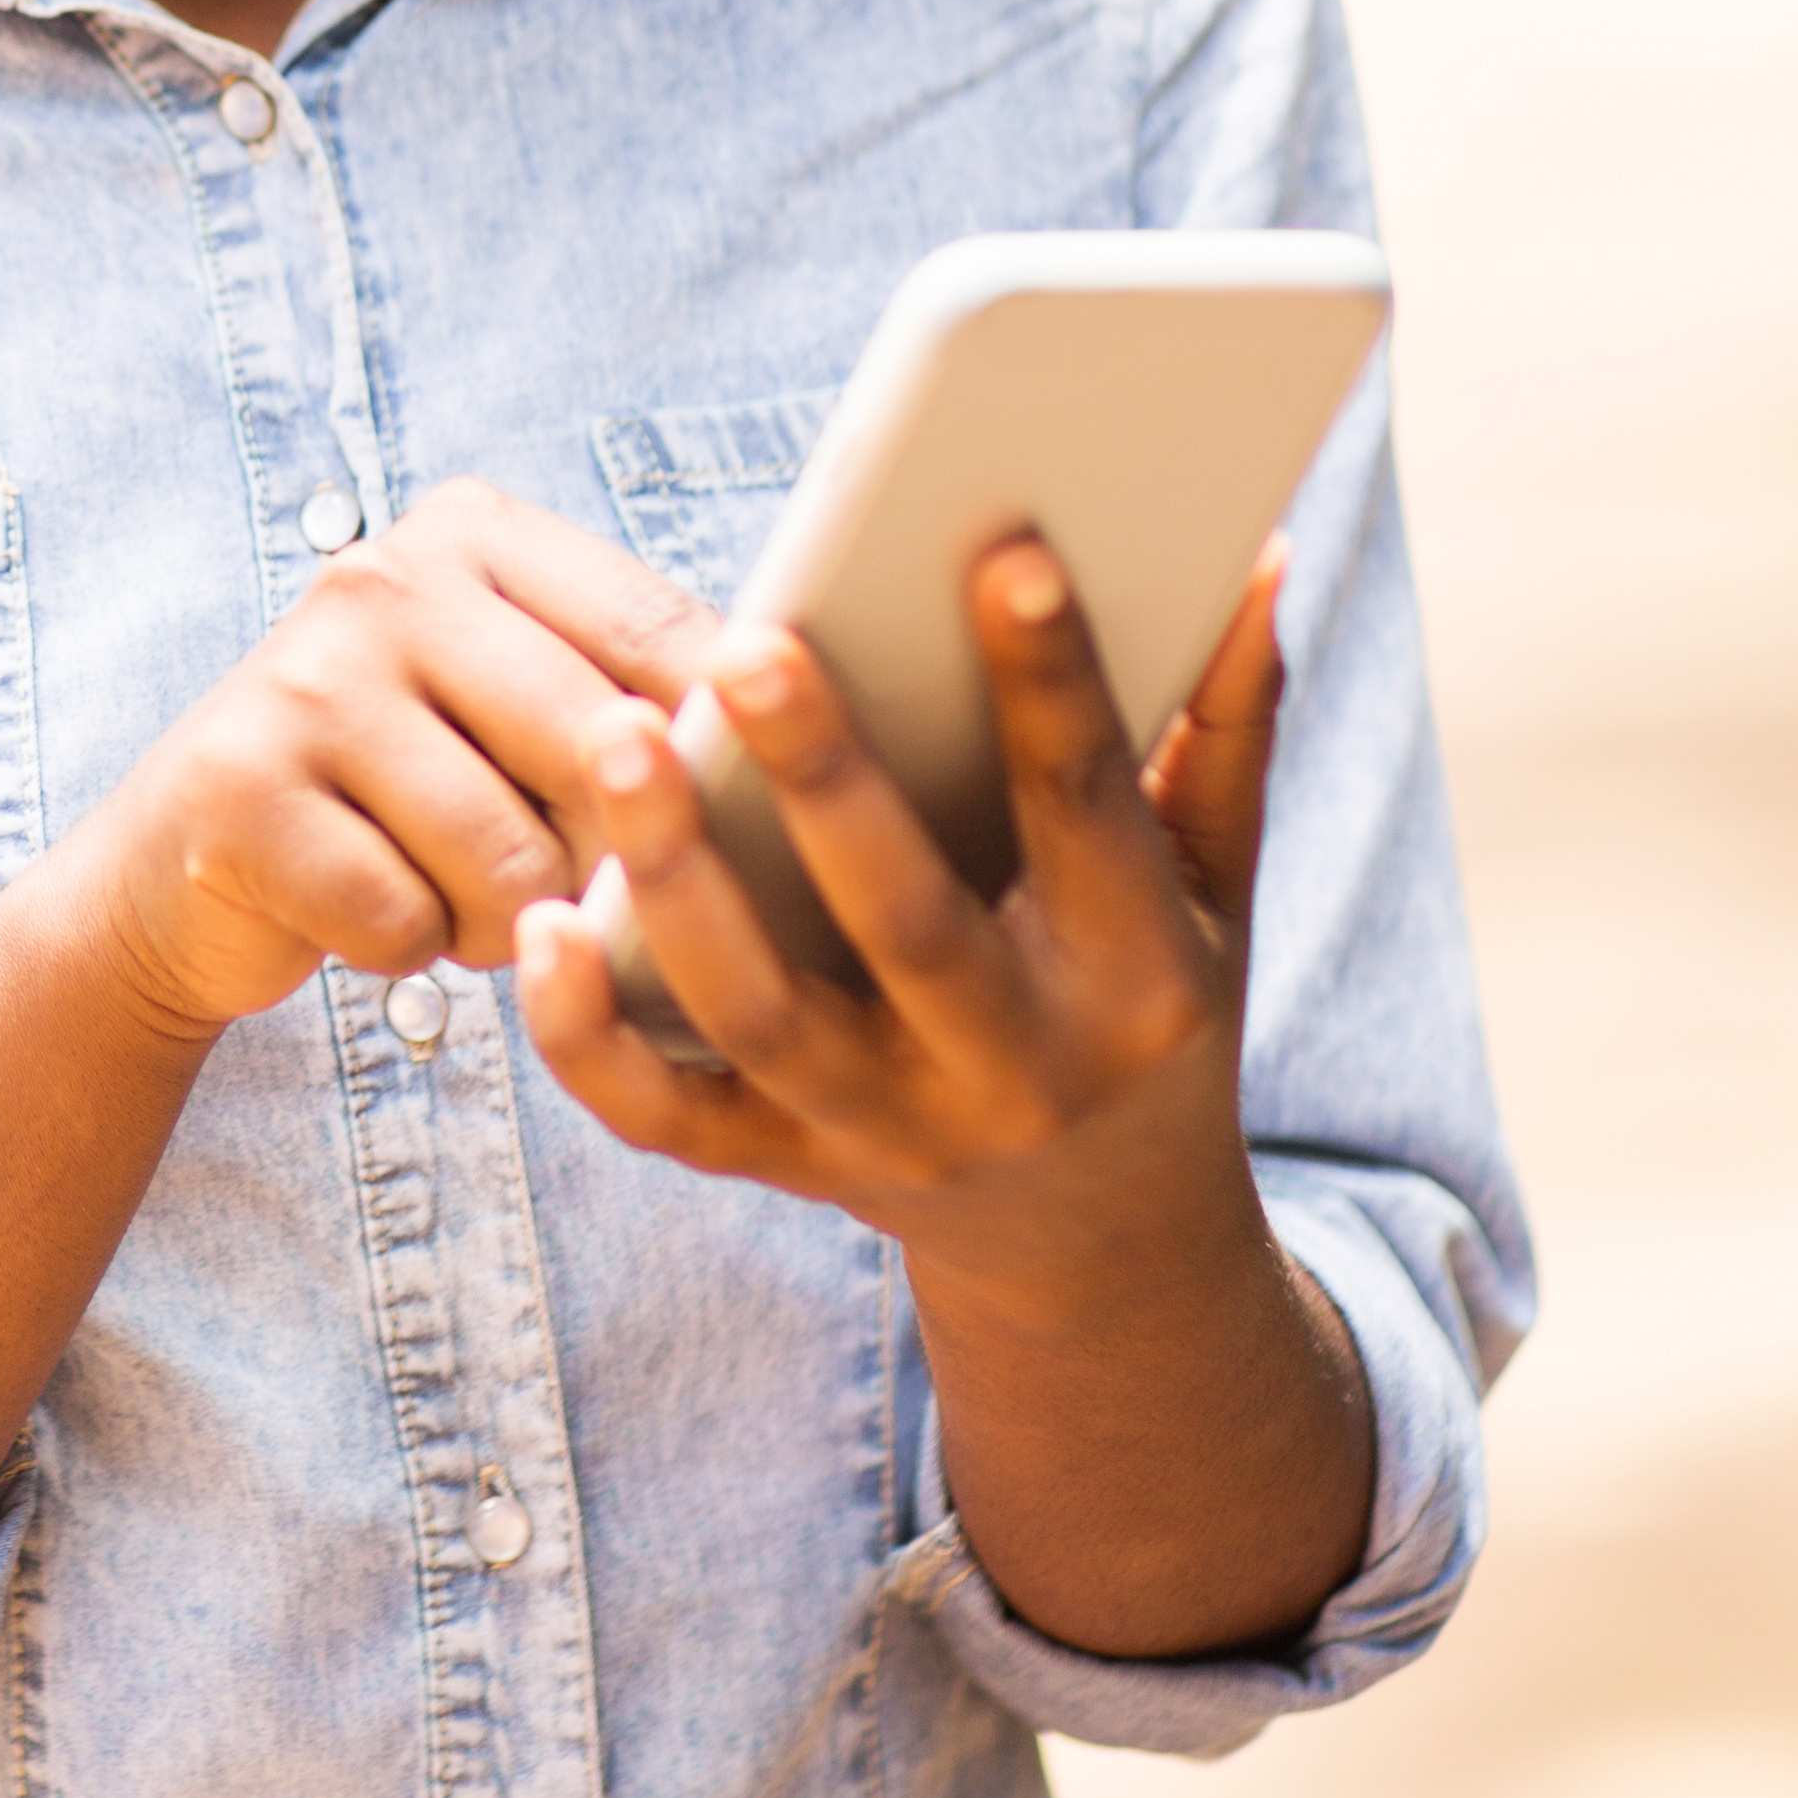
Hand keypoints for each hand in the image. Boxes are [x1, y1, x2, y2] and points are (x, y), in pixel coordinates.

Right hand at [42, 482, 709, 1052]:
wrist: (186, 865)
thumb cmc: (407, 794)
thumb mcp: (517, 714)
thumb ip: (634, 704)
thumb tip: (808, 747)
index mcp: (474, 535)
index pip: (658, 630)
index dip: (725, 743)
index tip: (764, 811)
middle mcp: (381, 579)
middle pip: (598, 749)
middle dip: (611, 855)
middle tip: (574, 881)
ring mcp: (301, 679)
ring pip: (509, 858)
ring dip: (501, 918)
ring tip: (452, 888)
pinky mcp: (238, 790)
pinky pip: (403, 919)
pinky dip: (407, 947)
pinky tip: (369, 909)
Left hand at [512, 532, 1286, 1308]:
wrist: (1108, 1247)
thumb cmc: (1153, 1011)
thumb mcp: (1219, 889)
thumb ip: (1224, 724)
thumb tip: (1261, 553)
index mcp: (1136, 975)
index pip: (1088, 810)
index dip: (1053, 680)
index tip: (1004, 550)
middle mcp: (1014, 1065)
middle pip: (905, 919)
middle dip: (824, 779)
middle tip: (746, 645)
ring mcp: (890, 1129)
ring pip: (764, 1014)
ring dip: (678, 882)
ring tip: (618, 741)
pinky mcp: (789, 1168)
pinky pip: (668, 1118)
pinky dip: (590, 1038)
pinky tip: (536, 926)